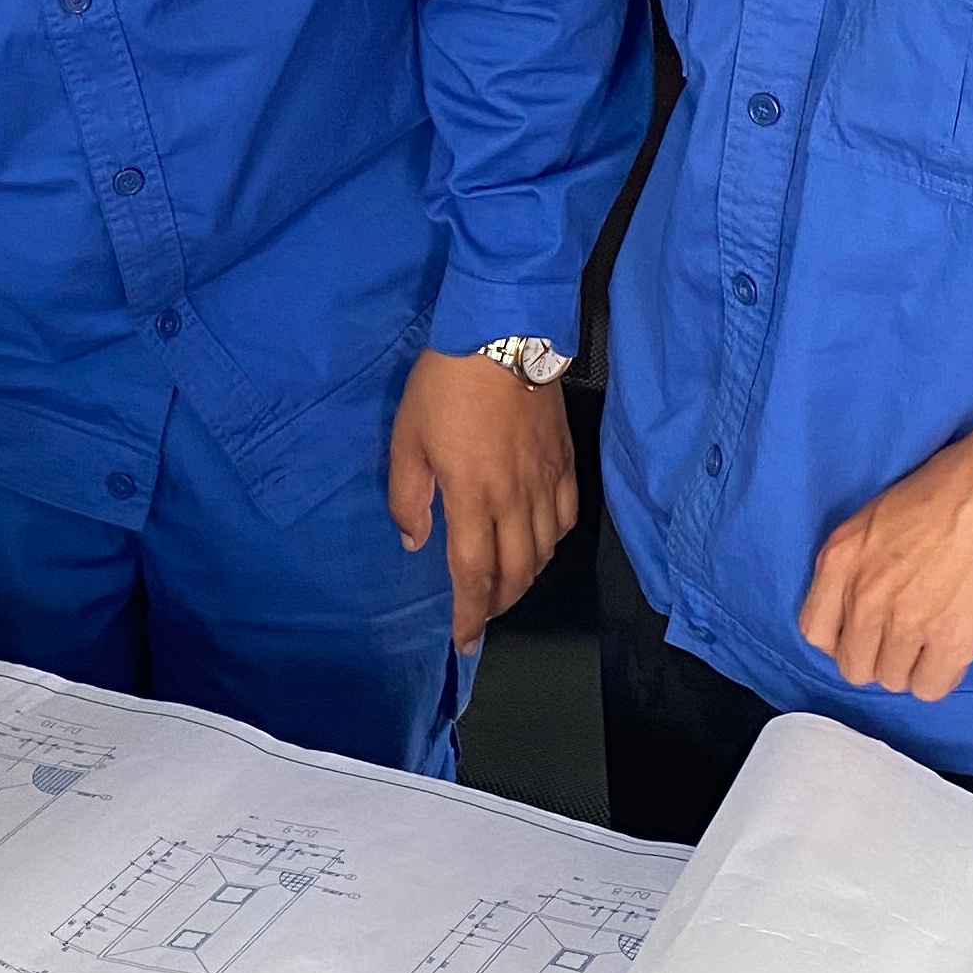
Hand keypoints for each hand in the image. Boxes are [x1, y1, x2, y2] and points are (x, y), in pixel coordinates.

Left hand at [388, 349, 577, 650]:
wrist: (504, 332)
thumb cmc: (445, 384)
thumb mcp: (407, 439)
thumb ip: (408, 496)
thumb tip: (416, 541)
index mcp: (473, 496)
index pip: (474, 573)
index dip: (471, 613)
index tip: (464, 640)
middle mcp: (516, 498)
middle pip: (516, 572)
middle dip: (498, 603)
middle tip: (482, 615)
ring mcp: (546, 480)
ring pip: (545, 550)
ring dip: (526, 578)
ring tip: (507, 585)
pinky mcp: (565, 460)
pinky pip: (566, 517)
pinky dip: (552, 542)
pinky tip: (540, 543)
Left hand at [796, 355, 972, 703]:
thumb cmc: (951, 486)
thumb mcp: (878, 516)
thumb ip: (859, 563)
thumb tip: (860, 604)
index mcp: (841, 559)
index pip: (815, 632)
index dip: (842, 639)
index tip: (865, 635)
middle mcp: (865, 596)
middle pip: (854, 666)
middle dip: (880, 657)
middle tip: (908, 640)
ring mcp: (906, 622)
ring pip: (893, 680)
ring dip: (913, 666)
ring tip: (937, 640)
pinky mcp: (951, 639)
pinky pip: (930, 688)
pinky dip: (942, 676)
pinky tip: (956, 651)